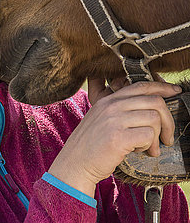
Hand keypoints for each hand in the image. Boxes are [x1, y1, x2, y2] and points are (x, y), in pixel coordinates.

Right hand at [48, 79, 180, 196]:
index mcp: (108, 100)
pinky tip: (137, 151)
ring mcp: (114, 120)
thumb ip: (119, 109)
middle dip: (168, 121)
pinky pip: (149, 135)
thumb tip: (151, 107)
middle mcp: (111, 106)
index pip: (141, 86)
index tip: (175, 91)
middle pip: (154, 102)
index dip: (162, 88)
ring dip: (157, 137)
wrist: (75, 163)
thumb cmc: (91, 144)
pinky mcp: (118, 137)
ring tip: (147, 148)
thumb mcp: (101, 118)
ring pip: (154, 119)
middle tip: (167, 137)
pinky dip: (149, 146)